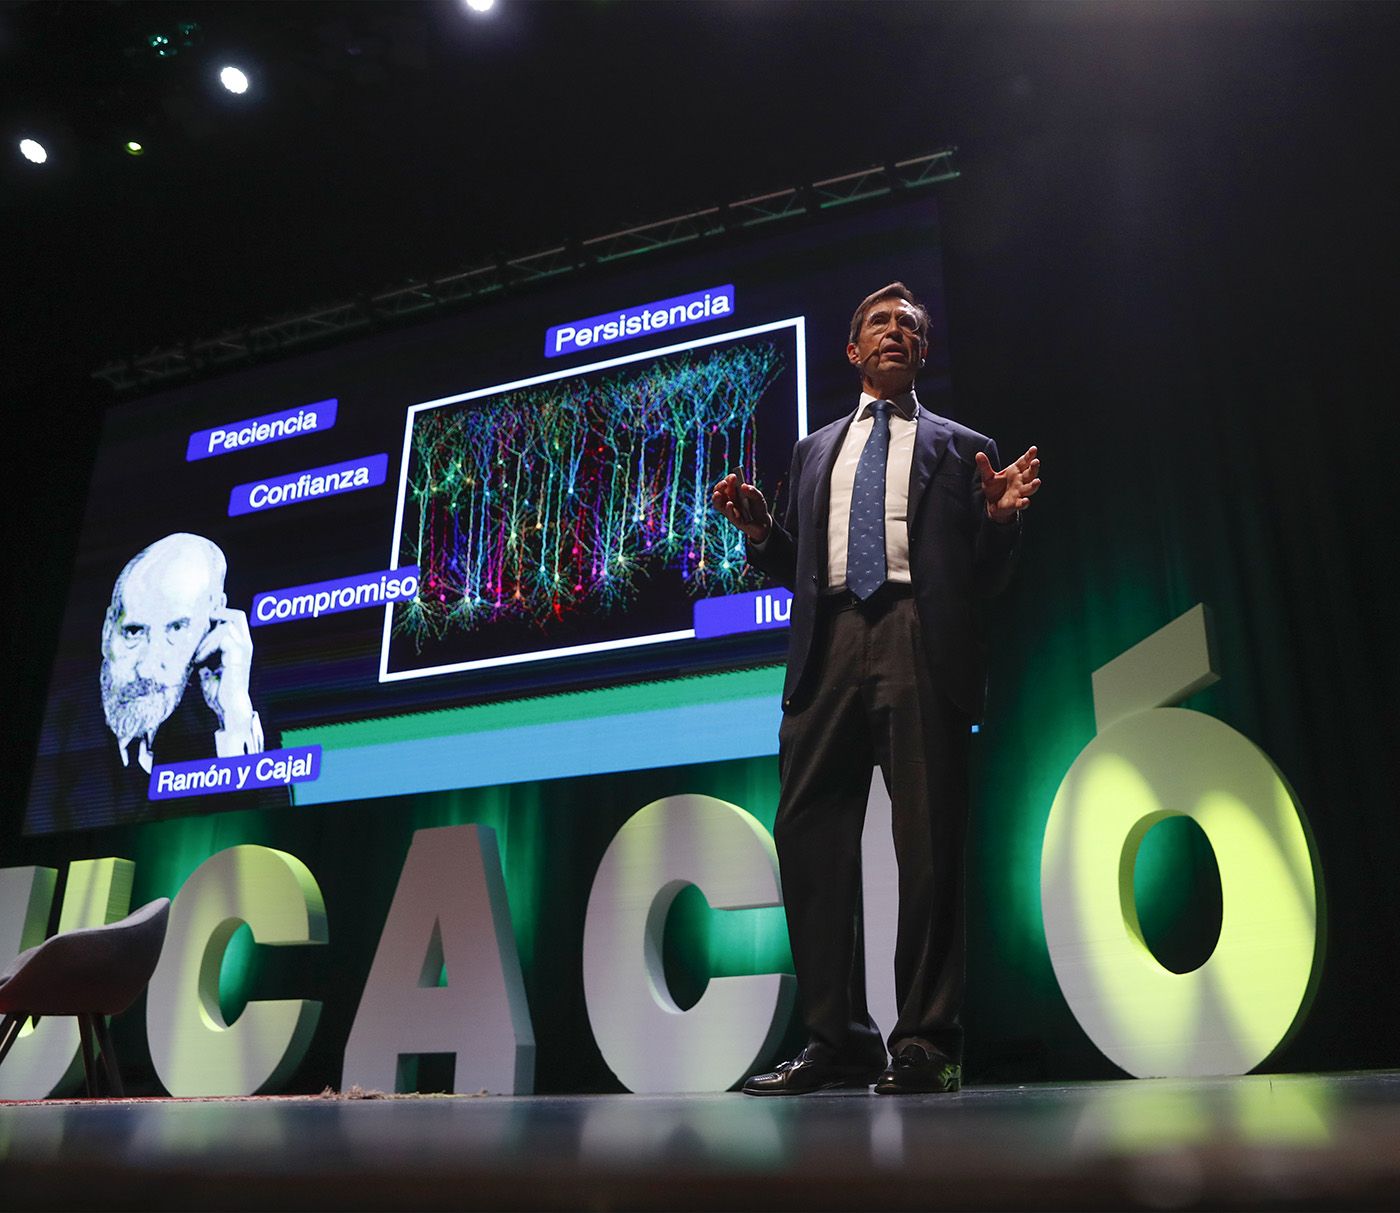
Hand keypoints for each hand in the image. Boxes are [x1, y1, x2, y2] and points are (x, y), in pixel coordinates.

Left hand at [194, 607, 254, 733]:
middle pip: (237, 615)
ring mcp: (243, 648)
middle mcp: (245, 644)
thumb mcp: (207, 668)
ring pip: (225, 626)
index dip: (219, 615)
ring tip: (196, 655)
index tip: (199, 622)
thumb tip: (187, 645)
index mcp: (240, 646)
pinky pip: (222, 638)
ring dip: (206, 638)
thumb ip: (204, 655)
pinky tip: (199, 660)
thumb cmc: (219, 691)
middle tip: (199, 624)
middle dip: (217, 615)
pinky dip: (207, 647)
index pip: (234, 619)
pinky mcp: (238, 654)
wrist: (229, 705)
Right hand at [711, 473, 771, 542]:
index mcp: (733, 492)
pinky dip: (729, 509)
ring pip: (718, 504)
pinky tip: (729, 503)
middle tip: (725, 483)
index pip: (726, 484)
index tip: (733, 476)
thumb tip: (743, 486)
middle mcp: (729, 500)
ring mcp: (730, 510)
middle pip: (719, 492)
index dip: (728, 479)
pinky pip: (729, 514)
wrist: (763, 522)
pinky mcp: (734, 520)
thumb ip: (752, 491)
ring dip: (716, 498)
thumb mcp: (758, 496)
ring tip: (717, 494)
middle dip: (719, 487)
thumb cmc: (758, 507)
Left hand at [976, 445, 1040, 523]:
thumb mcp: (988, 476)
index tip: (1034, 449)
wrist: (992, 504)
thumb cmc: (994, 488)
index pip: (1024, 462)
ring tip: (1037, 481)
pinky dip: (1024, 502)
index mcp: (1015, 471)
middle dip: (1034, 468)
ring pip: (1029, 488)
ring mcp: (1019, 492)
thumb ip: (985, 466)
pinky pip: (1021, 503)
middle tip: (1036, 462)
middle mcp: (1020, 481)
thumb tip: (978, 454)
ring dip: (1034, 485)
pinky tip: (1026, 501)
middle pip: (1030, 473)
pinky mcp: (1016, 503)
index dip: (1029, 455)